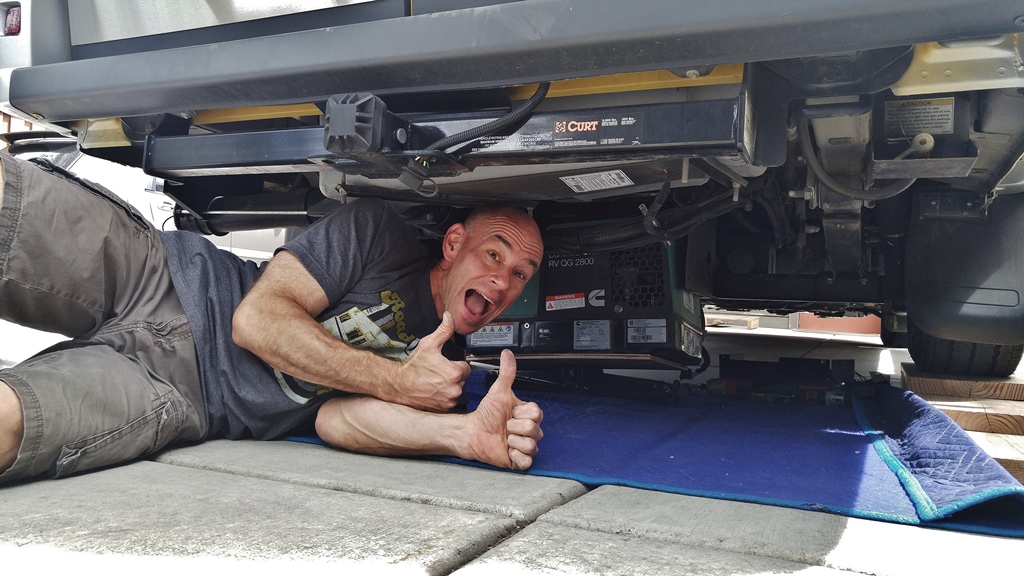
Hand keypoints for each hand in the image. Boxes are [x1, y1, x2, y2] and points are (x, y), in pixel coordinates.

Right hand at [392, 311, 471, 411]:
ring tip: (435, 382)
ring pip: (457, 390)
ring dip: (450, 387)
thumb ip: (444, 330)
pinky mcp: (443, 408)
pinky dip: (444, 397)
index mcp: (454, 372)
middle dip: (453, 375)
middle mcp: (454, 389)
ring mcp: (449, 400)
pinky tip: (434, 391)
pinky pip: (450, 401)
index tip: (446, 364)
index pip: (466, 367)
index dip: (456, 364)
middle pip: (462, 379)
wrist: (398, 384)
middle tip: (439, 372)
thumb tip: (449, 316)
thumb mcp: (428, 344)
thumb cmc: (412, 366)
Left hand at [468, 349, 543, 469]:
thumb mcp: (498, 392)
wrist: (473, 433)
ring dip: (513, 441)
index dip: (520, 414)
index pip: (536, 414)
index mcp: (528, 415)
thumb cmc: (486, 414)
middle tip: (505, 426)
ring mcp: (526, 445)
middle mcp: (530, 430)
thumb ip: (506, 373)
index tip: (511, 413)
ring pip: (531, 445)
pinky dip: (516, 456)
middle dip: (514, 427)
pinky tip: (507, 450)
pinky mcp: (520, 460)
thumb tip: (507, 354)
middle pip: (533, 429)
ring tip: (505, 438)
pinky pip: (527, 460)